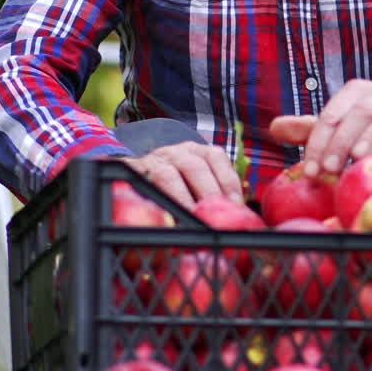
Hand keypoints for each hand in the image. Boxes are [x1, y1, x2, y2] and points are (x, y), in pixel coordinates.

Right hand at [123, 141, 243, 210]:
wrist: (137, 174)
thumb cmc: (176, 184)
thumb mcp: (196, 182)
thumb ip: (215, 193)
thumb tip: (239, 214)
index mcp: (196, 151)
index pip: (215, 157)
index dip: (227, 180)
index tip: (236, 203)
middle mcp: (176, 152)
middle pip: (195, 167)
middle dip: (208, 193)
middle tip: (216, 217)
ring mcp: (153, 161)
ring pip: (167, 176)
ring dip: (182, 200)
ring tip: (192, 219)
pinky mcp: (133, 172)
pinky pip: (142, 185)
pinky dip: (154, 202)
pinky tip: (164, 218)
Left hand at [269, 81, 371, 177]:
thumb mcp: (343, 128)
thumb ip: (311, 130)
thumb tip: (274, 126)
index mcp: (355, 92)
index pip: (331, 115)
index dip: (318, 142)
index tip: (310, 170)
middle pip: (357, 114)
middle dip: (340, 142)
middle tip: (329, 169)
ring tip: (357, 159)